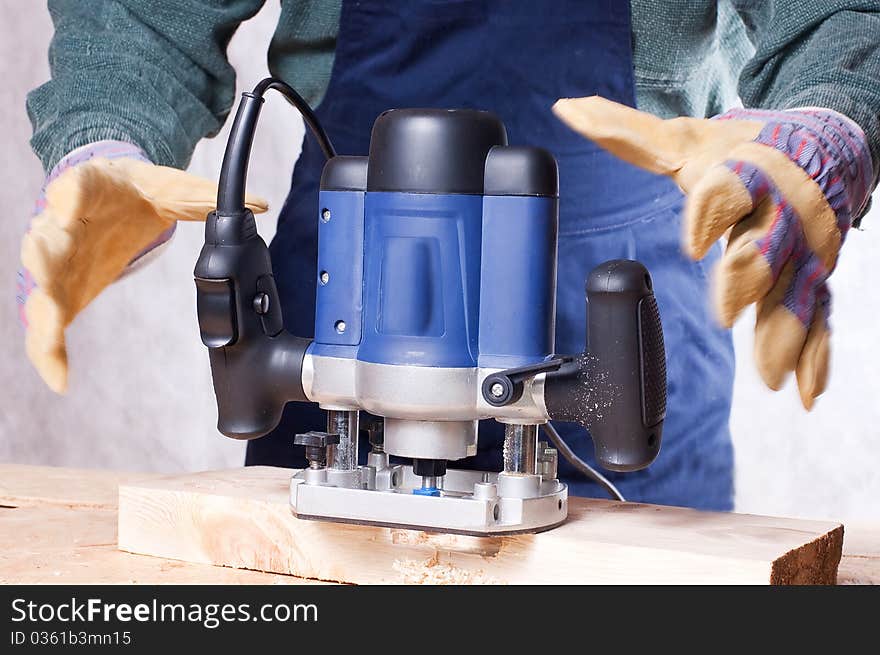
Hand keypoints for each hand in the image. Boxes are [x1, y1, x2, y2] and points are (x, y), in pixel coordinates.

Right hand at [18, 142, 266, 392]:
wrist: (112, 199)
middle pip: (46, 240)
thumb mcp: (173, 189)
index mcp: (93, 188)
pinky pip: (48, 324)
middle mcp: (66, 224)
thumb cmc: (136, 193)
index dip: (70, 195)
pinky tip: (60, 378)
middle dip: (43, 255)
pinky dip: (49, 352)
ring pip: (40, 285)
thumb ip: (208, 199)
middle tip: (44, 268)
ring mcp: (61, 260)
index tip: (69, 207)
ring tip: (50, 331)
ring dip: (42, 307)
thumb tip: (259, 203)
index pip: (77, 186)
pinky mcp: (63, 292)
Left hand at [553, 98, 872, 408]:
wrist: (824, 147)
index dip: (711, 214)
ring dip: (785, 335)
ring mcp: (804, 251)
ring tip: (769, 375)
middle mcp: (780, 214)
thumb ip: (625, 133)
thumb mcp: (685, 138)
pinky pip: (820, 321)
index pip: (729, 192)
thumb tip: (566, 109)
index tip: (692, 244)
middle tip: (729, 313)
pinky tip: (806, 393)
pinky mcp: (816, 278)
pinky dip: (816, 358)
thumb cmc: (742, 149)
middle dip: (750, 280)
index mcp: (744, 176)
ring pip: (797, 294)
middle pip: (768, 248)